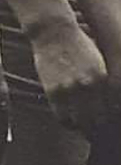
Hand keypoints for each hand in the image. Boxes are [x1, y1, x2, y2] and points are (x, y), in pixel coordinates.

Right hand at [29, 16, 107, 132]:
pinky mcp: (54, 92)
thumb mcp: (95, 63)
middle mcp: (88, 86)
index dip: (110, 119)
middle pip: (98, 119)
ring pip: (81, 122)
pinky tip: (72, 123)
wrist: (54, 32)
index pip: (111, 109)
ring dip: (84, 128)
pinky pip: (63, 117)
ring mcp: (69, 90)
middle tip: (99, 131)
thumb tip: (106, 101)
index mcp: (102, 78)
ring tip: (85, 129)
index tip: (109, 123)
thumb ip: (101, 83)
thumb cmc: (76, 44)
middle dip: (99, 127)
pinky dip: (69, 124)